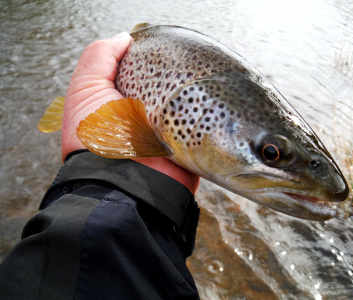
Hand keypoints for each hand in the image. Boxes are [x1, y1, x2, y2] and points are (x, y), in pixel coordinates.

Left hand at [62, 33, 199, 193]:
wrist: (124, 182)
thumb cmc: (98, 138)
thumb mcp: (86, 89)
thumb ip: (100, 57)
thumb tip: (125, 38)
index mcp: (122, 104)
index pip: (140, 73)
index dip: (147, 60)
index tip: (157, 50)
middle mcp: (145, 117)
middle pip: (165, 85)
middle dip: (172, 75)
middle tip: (179, 66)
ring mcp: (167, 132)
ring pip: (185, 102)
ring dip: (190, 92)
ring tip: (195, 81)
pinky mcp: (188, 145)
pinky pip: (202, 123)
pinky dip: (204, 111)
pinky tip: (203, 100)